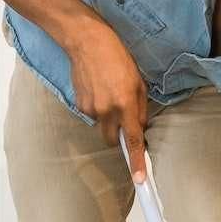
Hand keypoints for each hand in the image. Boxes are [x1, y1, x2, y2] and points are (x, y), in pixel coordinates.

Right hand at [66, 21, 148, 180]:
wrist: (86, 42)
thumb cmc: (118, 57)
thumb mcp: (138, 81)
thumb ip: (140, 108)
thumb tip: (139, 127)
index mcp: (125, 104)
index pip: (132, 140)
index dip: (136, 162)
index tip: (139, 179)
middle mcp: (107, 111)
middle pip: (112, 140)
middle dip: (118, 136)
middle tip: (123, 117)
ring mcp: (91, 109)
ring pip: (102, 126)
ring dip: (108, 118)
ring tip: (108, 92)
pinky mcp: (79, 104)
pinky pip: (91, 115)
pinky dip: (97, 107)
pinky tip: (98, 88)